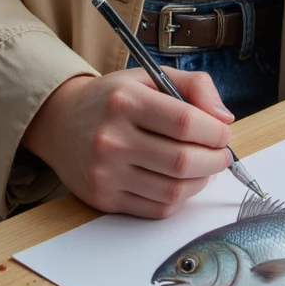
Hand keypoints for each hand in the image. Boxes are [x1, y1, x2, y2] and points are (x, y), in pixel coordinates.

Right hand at [21, 67, 235, 217]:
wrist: (60, 122)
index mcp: (125, 101)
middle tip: (222, 154)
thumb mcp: (150, 76)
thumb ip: (194, 86)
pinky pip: (156, 209)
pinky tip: (181, 181)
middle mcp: (111, 138)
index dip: (215, 131)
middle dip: (215, 160)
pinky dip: (178, 198)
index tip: (223, 132)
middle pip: (182, 161)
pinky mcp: (104, 199)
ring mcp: (105, 173)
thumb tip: (225, 118)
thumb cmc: (114, 99)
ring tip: (205, 167)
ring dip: (201, 182)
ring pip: (173, 191)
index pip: (185, 122)